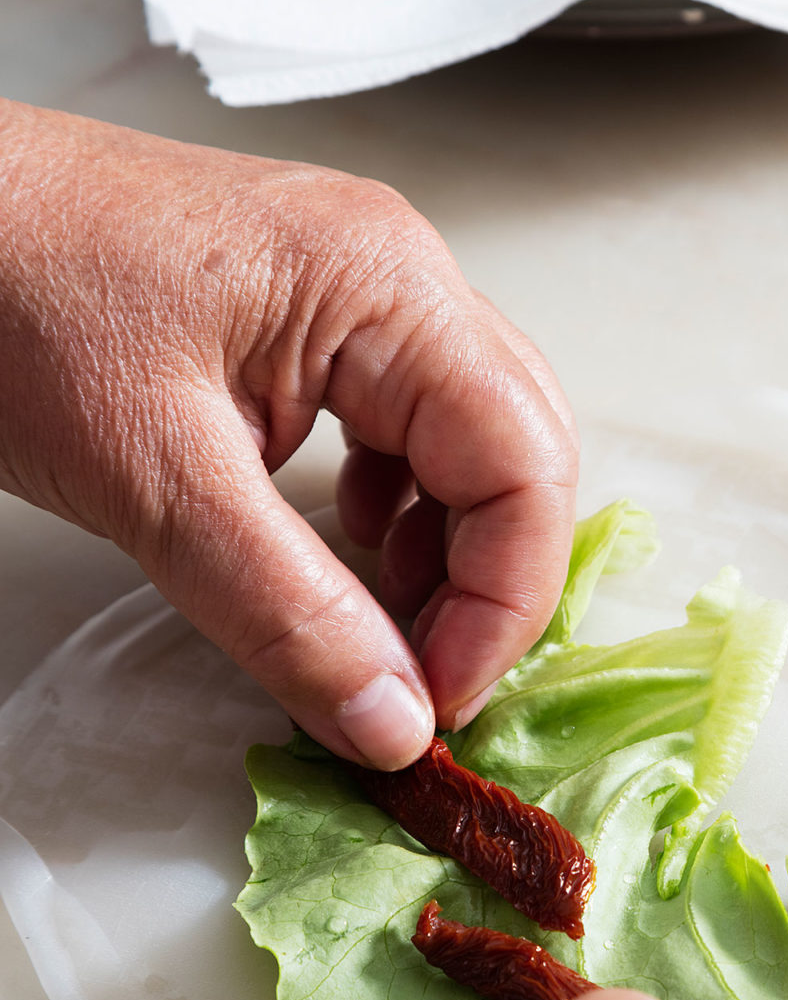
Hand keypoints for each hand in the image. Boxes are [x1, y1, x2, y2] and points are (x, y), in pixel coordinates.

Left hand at [0, 101, 577, 765]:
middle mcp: (396, 276)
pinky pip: (404, 423)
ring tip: (389, 627)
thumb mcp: (153, 478)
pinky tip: (351, 545)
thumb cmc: (10, 291)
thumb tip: (392, 722)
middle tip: (424, 682)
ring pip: (470, 440)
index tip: (435, 700)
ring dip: (451, 548)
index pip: (524, 463)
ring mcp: (356, 290)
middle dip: (491, 580)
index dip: (503, 601)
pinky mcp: (308, 316)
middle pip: (520, 449)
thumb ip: (287, 612)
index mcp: (386, 288)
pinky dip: (400, 506)